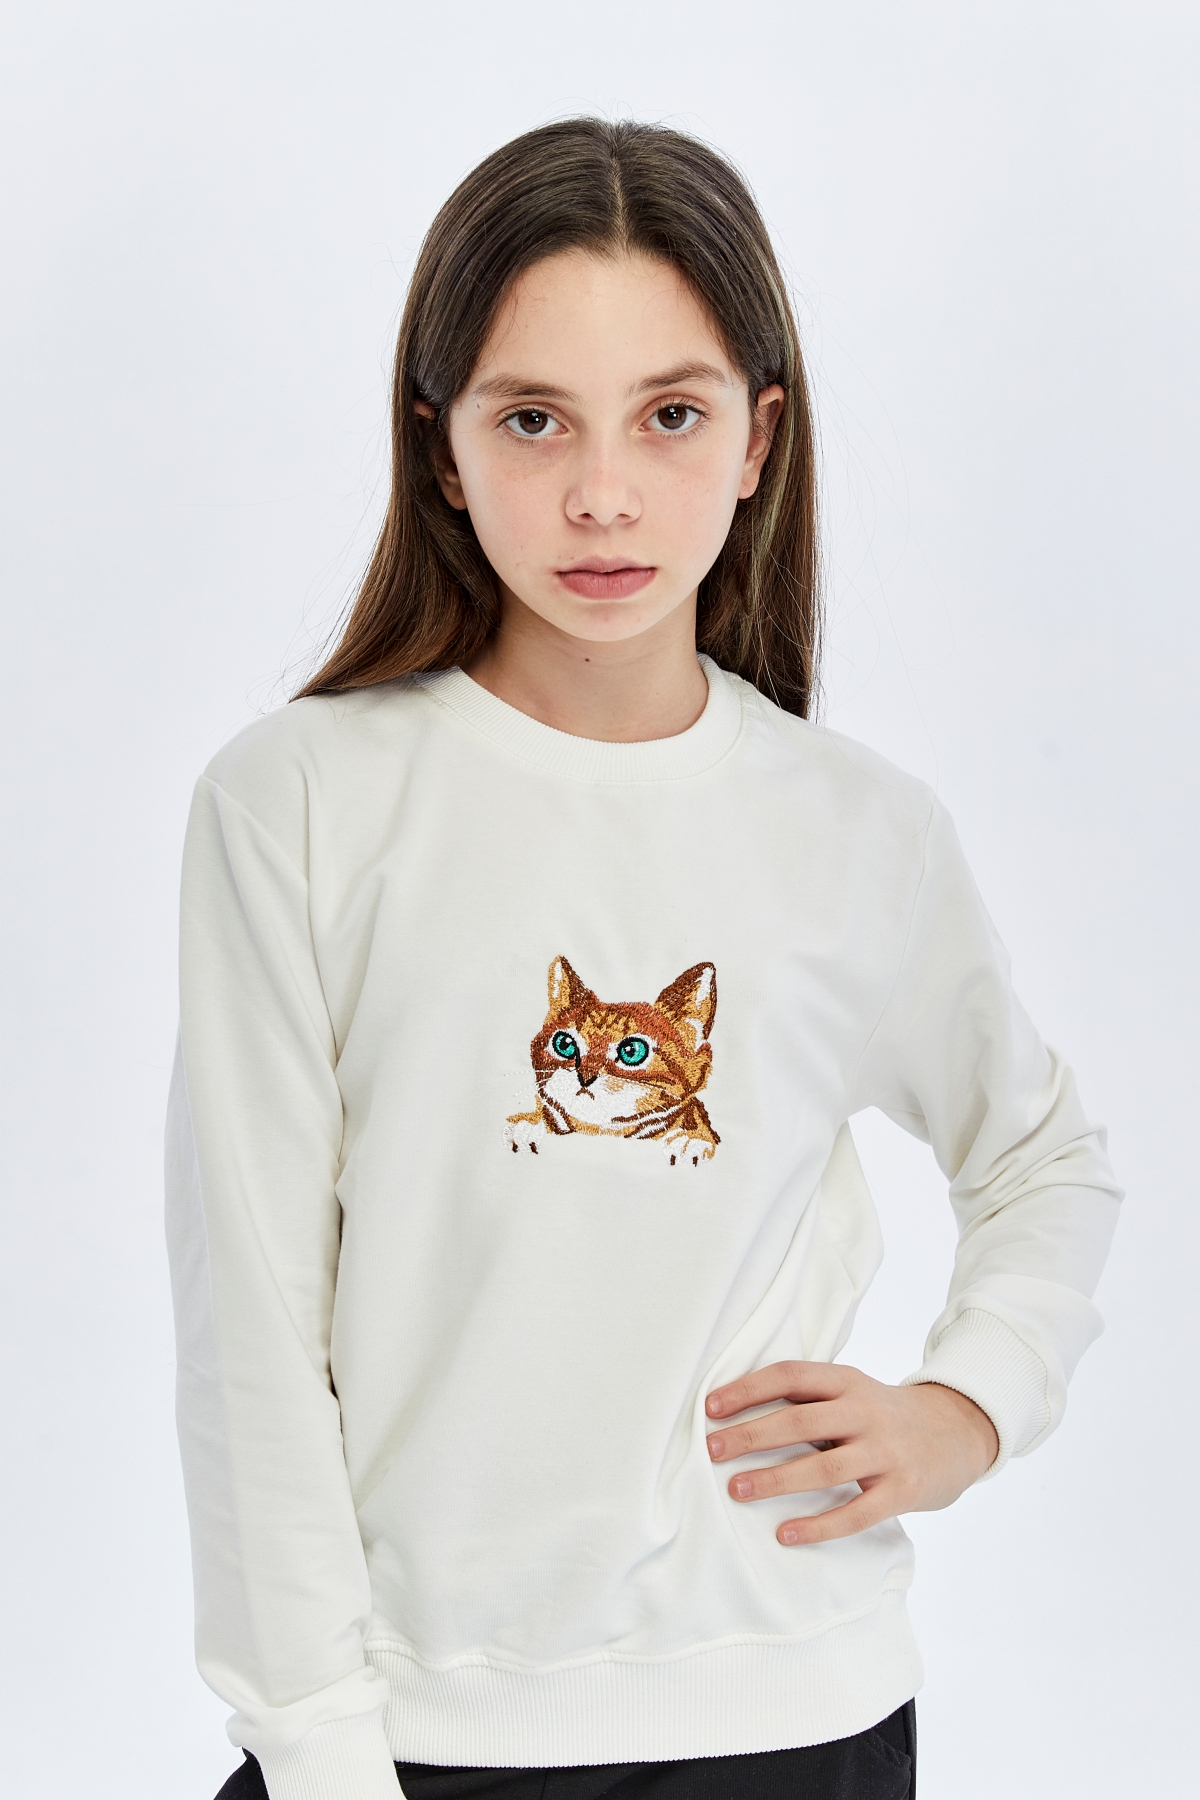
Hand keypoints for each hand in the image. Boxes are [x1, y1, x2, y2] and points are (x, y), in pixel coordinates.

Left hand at [705, 1361, 999, 1544]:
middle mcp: (866, 1412)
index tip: (711, 1406)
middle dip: (752, 1436)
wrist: (957, 1433)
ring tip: (737, 1490)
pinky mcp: (902, 1491)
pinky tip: (786, 1534)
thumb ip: (809, 1398)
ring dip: (776, 1480)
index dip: (750, 1389)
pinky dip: (819, 1525)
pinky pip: (856, 1512)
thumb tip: (740, 1411)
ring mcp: (886, 1452)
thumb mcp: (852, 1391)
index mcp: (848, 1381)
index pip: (792, 1376)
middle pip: (801, 1422)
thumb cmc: (884, 1415)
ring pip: (823, 1468)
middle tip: (712, 1450)